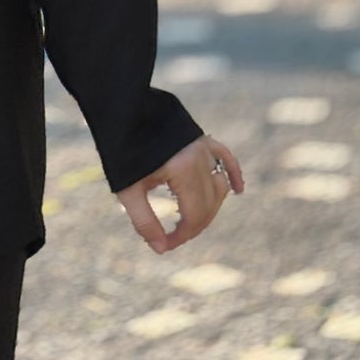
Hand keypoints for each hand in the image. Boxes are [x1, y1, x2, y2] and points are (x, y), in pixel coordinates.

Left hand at [116, 134, 243, 254]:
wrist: (122, 110)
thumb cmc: (121, 150)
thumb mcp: (128, 190)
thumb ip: (144, 222)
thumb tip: (160, 249)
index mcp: (183, 171)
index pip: (194, 216)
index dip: (182, 236)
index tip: (164, 245)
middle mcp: (199, 158)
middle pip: (209, 205)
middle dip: (194, 226)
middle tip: (172, 237)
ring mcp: (203, 146)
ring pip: (218, 186)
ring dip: (208, 207)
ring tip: (190, 221)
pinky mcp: (201, 137)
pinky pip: (225, 158)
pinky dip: (232, 174)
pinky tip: (237, 189)